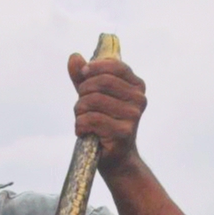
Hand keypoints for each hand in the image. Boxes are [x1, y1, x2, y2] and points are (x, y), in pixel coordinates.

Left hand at [67, 53, 146, 173]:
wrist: (116, 156)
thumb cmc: (104, 122)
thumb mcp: (93, 95)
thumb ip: (84, 77)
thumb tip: (74, 57)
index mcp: (137, 86)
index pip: (115, 66)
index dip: (94, 68)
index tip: (83, 75)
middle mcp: (139, 100)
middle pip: (101, 82)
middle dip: (83, 92)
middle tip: (81, 105)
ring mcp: (133, 116)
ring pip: (93, 100)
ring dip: (79, 111)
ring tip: (83, 120)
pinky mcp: (123, 132)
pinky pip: (91, 119)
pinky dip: (80, 125)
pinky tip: (84, 131)